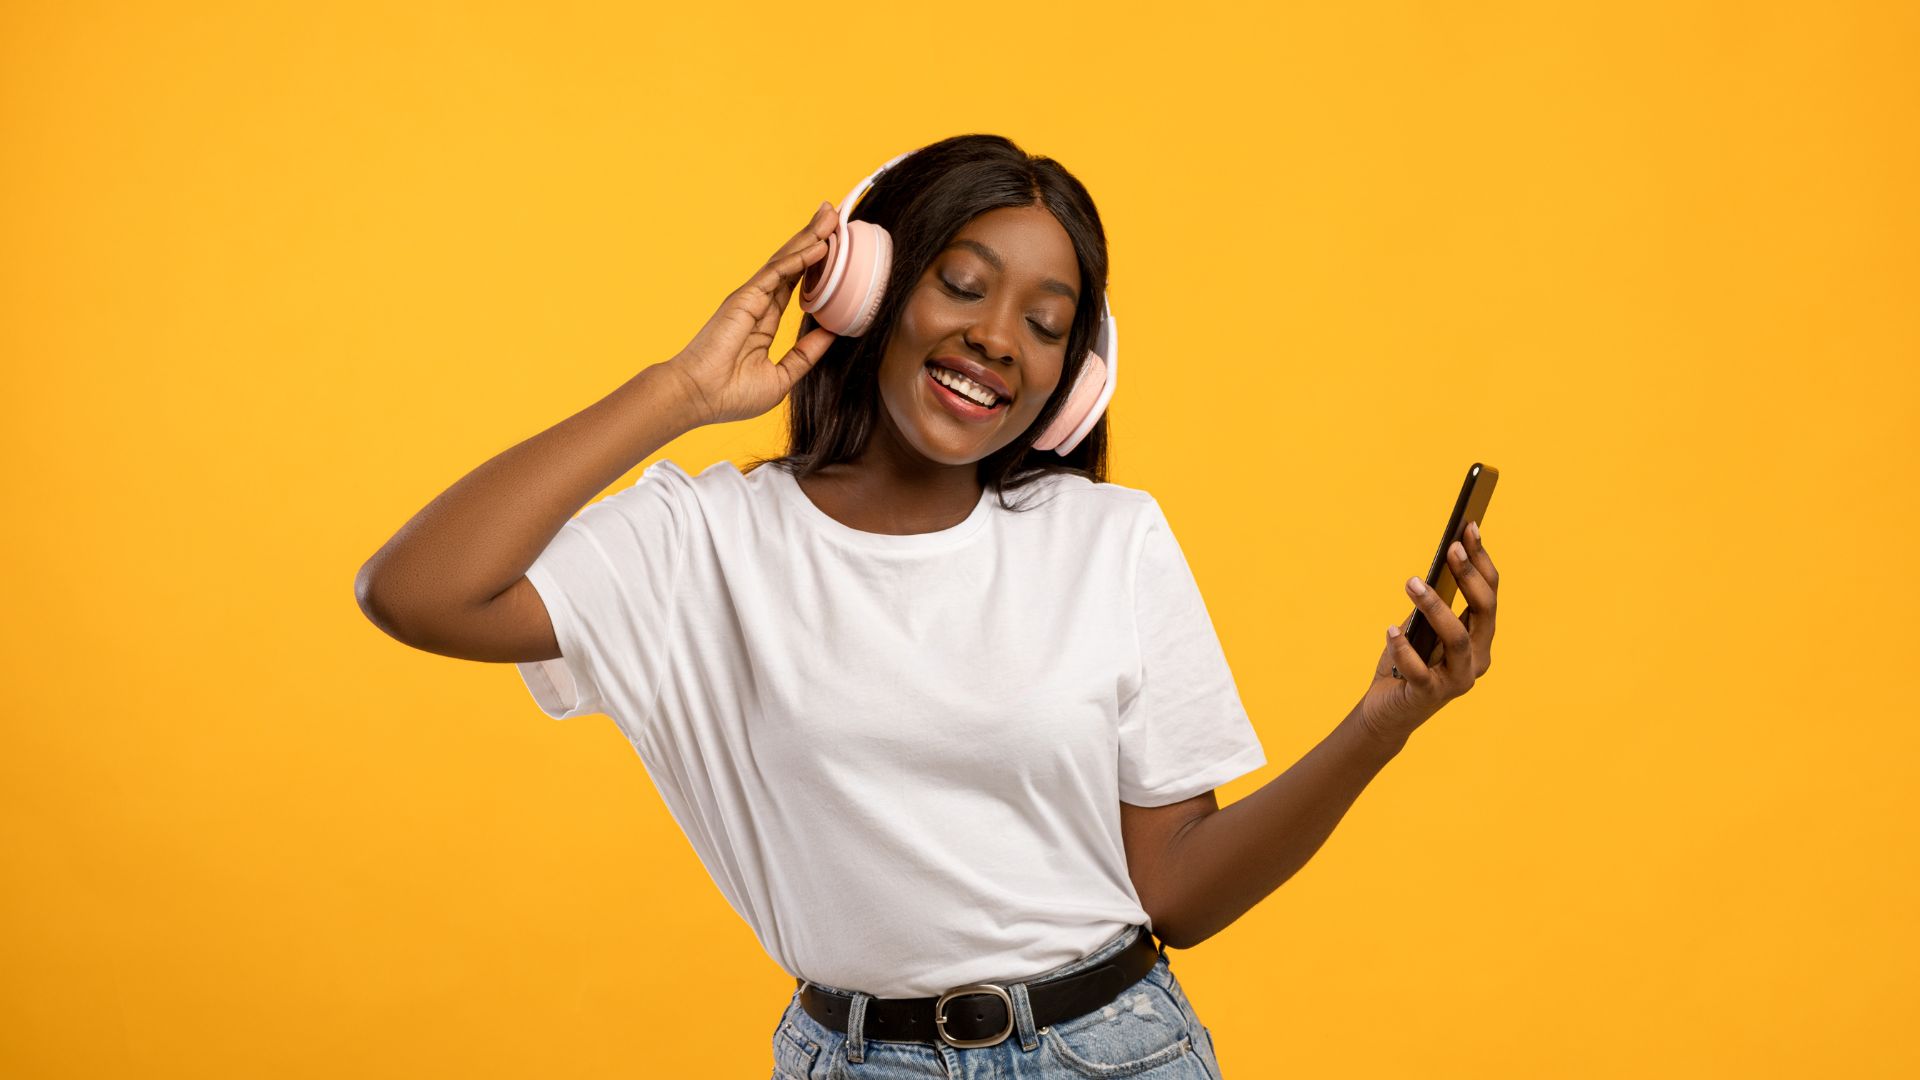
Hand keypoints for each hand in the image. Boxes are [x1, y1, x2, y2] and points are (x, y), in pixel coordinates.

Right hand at [661, 200, 841, 425]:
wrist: (697, 399)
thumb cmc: (730, 395)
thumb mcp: (782, 377)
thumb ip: (805, 355)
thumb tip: (831, 335)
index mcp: (763, 322)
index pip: (794, 285)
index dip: (814, 266)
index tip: (835, 248)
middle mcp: (757, 304)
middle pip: (791, 264)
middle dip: (813, 238)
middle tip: (835, 215)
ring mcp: (750, 299)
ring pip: (786, 261)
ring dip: (809, 237)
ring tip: (831, 215)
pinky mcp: (745, 299)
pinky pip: (777, 273)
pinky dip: (799, 258)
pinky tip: (819, 245)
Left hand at [1357, 520, 1499, 744]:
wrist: (1388, 712)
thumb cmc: (1405, 664)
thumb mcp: (1420, 629)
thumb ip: (1432, 607)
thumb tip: (1432, 569)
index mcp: (1480, 639)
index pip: (1490, 595)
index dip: (1482, 561)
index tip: (1469, 528)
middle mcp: (1477, 659)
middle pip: (1484, 612)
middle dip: (1469, 576)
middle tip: (1451, 548)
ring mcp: (1457, 680)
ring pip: (1457, 639)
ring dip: (1436, 607)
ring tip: (1412, 582)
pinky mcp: (1429, 696)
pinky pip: (1419, 670)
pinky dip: (1404, 648)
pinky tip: (1391, 629)